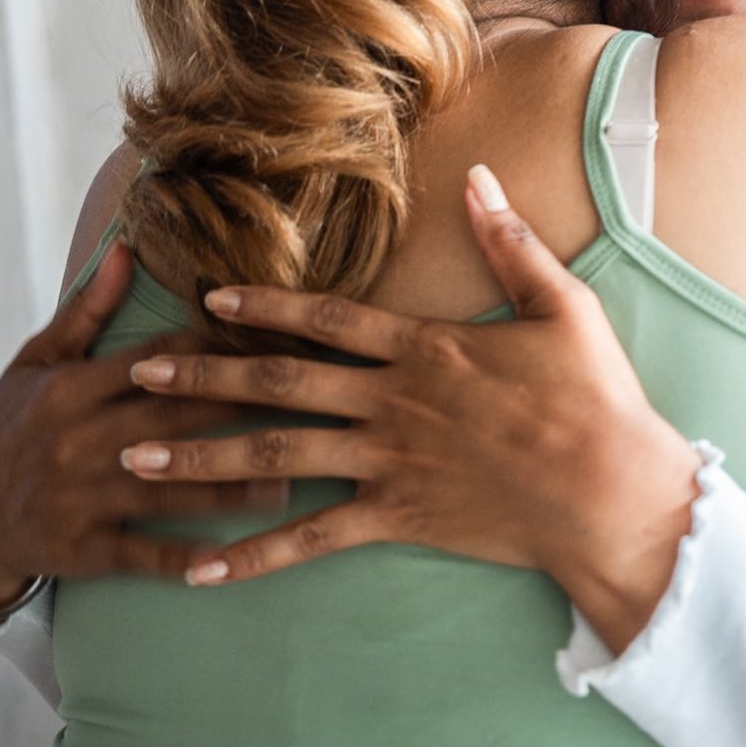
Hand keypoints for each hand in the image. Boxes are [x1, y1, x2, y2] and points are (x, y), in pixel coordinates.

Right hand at [0, 242, 287, 606]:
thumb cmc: (9, 430)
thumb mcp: (36, 364)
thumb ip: (88, 311)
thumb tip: (125, 246)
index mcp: (73, 389)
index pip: (156, 359)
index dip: (217, 347)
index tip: (279, 337)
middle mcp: (78, 439)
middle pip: (174, 417)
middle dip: (242, 408)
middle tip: (308, 405)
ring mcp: (80, 496)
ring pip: (167, 487)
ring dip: (230, 486)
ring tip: (292, 483)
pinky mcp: (79, 549)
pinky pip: (138, 553)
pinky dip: (181, 557)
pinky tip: (228, 558)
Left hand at [122, 165, 704, 650]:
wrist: (610, 492)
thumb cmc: (595, 399)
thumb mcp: (562, 305)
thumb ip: (511, 241)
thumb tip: (481, 176)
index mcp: (424, 347)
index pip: (327, 318)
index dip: (265, 305)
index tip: (209, 298)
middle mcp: (392, 401)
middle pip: (278, 383)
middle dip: (202, 376)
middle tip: (137, 375)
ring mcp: (390, 462)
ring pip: (276, 457)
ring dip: (200, 457)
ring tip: (135, 459)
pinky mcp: (399, 517)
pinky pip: (313, 538)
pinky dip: (255, 556)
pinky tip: (202, 570)